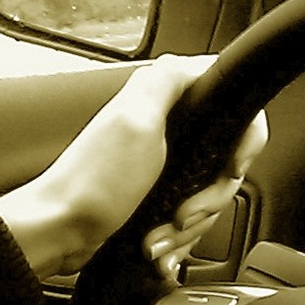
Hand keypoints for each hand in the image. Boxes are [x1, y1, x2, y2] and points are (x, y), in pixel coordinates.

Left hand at [0, 54, 269, 279]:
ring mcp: (162, 165)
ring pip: (209, 195)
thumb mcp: (136, 122)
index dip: (244, 141)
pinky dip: (176, 238)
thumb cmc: (91, 184)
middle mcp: (165, 127)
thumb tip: (201, 59)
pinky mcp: (157, 196)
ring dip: (188, 226)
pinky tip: (159, 245)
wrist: (60, 230)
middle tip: (182, 211)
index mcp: (162, 100)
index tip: (230, 168)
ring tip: (159, 234)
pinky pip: (188, 217)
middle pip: (226, 161)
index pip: (234, 106)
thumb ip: (168, 81)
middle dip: (209, 200)